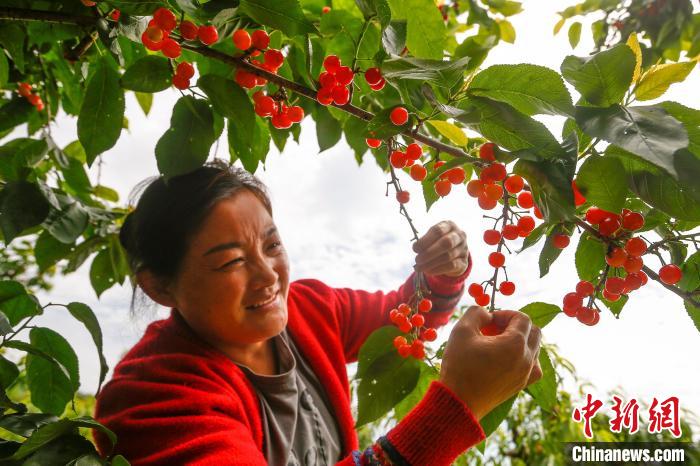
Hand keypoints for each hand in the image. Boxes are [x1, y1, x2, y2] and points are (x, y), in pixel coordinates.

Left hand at [412, 221, 468, 277]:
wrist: (455, 253)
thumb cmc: (439, 241)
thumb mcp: (433, 237)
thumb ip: (425, 241)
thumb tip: (416, 248)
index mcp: (449, 225)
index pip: (438, 231)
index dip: (425, 240)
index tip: (415, 249)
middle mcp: (459, 235)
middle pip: (446, 243)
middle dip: (429, 252)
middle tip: (417, 260)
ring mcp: (464, 249)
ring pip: (448, 256)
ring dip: (431, 263)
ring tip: (419, 267)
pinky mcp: (464, 262)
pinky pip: (451, 266)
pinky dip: (437, 269)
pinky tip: (428, 271)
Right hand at [439, 306, 541, 420]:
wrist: (459, 402)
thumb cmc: (459, 365)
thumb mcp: (462, 330)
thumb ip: (477, 313)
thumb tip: (488, 314)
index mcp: (516, 344)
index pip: (522, 318)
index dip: (505, 313)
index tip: (488, 320)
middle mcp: (527, 359)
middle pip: (534, 332)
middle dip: (515, 325)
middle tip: (493, 329)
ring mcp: (526, 374)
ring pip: (535, 349)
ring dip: (519, 340)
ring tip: (496, 344)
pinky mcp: (521, 386)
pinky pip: (533, 366)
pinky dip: (524, 357)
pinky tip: (506, 359)